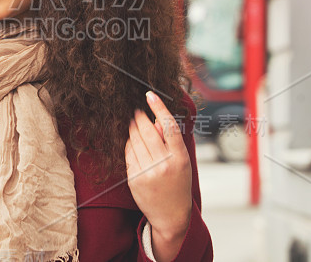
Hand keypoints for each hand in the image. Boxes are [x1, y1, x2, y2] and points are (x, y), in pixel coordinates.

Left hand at [125, 91, 191, 246]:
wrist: (171, 215)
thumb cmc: (178, 184)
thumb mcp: (182, 162)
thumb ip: (171, 141)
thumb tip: (158, 120)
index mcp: (180, 158)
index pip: (169, 126)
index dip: (159, 108)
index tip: (150, 94)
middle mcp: (164, 164)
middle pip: (148, 130)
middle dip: (140, 117)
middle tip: (137, 111)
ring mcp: (148, 172)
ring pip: (135, 140)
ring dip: (133, 129)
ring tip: (135, 125)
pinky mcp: (134, 178)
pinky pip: (128, 153)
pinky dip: (129, 144)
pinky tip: (133, 143)